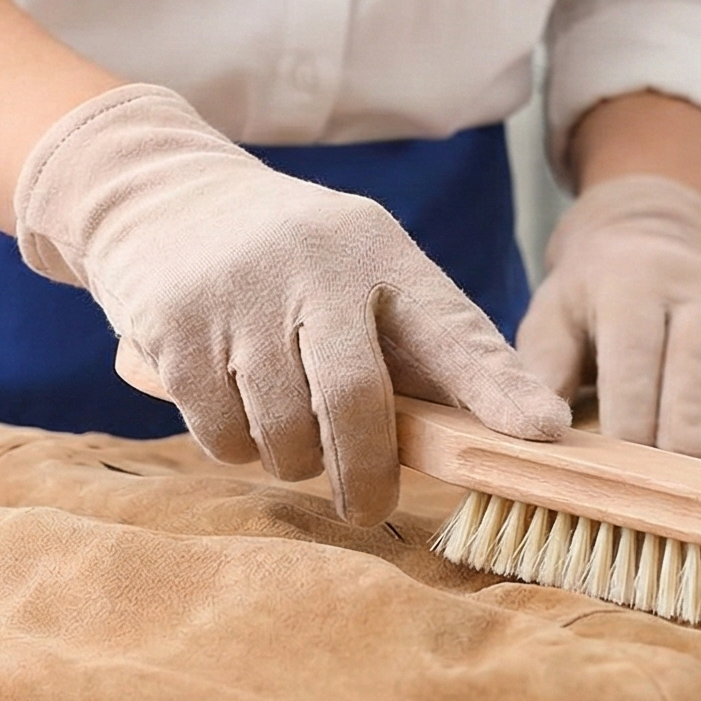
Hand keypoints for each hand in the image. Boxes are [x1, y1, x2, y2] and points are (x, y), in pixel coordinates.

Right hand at [13, 85, 570, 522]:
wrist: (158, 193)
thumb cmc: (290, 260)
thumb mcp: (360, 273)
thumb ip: (424, 349)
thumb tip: (516, 437)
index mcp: (378, 250)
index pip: (452, 328)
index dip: (498, 387)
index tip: (541, 434)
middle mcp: (312, 263)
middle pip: (354, 403)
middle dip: (366, 474)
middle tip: (367, 507)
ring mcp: (237, 292)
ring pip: (281, 433)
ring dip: (291, 459)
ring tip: (289, 434)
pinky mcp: (173, 325)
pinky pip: (219, 433)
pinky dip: (234, 446)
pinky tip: (236, 411)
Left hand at [518, 174, 700, 460]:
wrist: (653, 236)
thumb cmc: (591, 296)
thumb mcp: (551, 317)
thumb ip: (541, 373)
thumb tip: (540, 435)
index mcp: (633, 287)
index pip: (636, 357)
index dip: (631, 416)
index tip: (624, 465)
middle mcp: (695, 294)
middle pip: (700, 372)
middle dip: (688, 435)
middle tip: (675, 485)